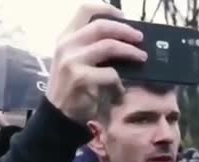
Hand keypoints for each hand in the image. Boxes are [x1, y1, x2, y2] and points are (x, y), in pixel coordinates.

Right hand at [45, 3, 146, 124]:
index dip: (107, 9)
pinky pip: (110, 73)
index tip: (123, 16)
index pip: (85, 9)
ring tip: (141, 57)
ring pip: (109, 46)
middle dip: (125, 30)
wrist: (58, 113)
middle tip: (140, 38)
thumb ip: (92, 46)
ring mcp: (72, 60)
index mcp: (66, 36)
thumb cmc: (71, 87)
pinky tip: (120, 89)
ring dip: (130, 51)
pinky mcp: (80, 77)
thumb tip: (125, 38)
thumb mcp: (75, 60)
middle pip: (101, 25)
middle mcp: (66, 44)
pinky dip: (120, 81)